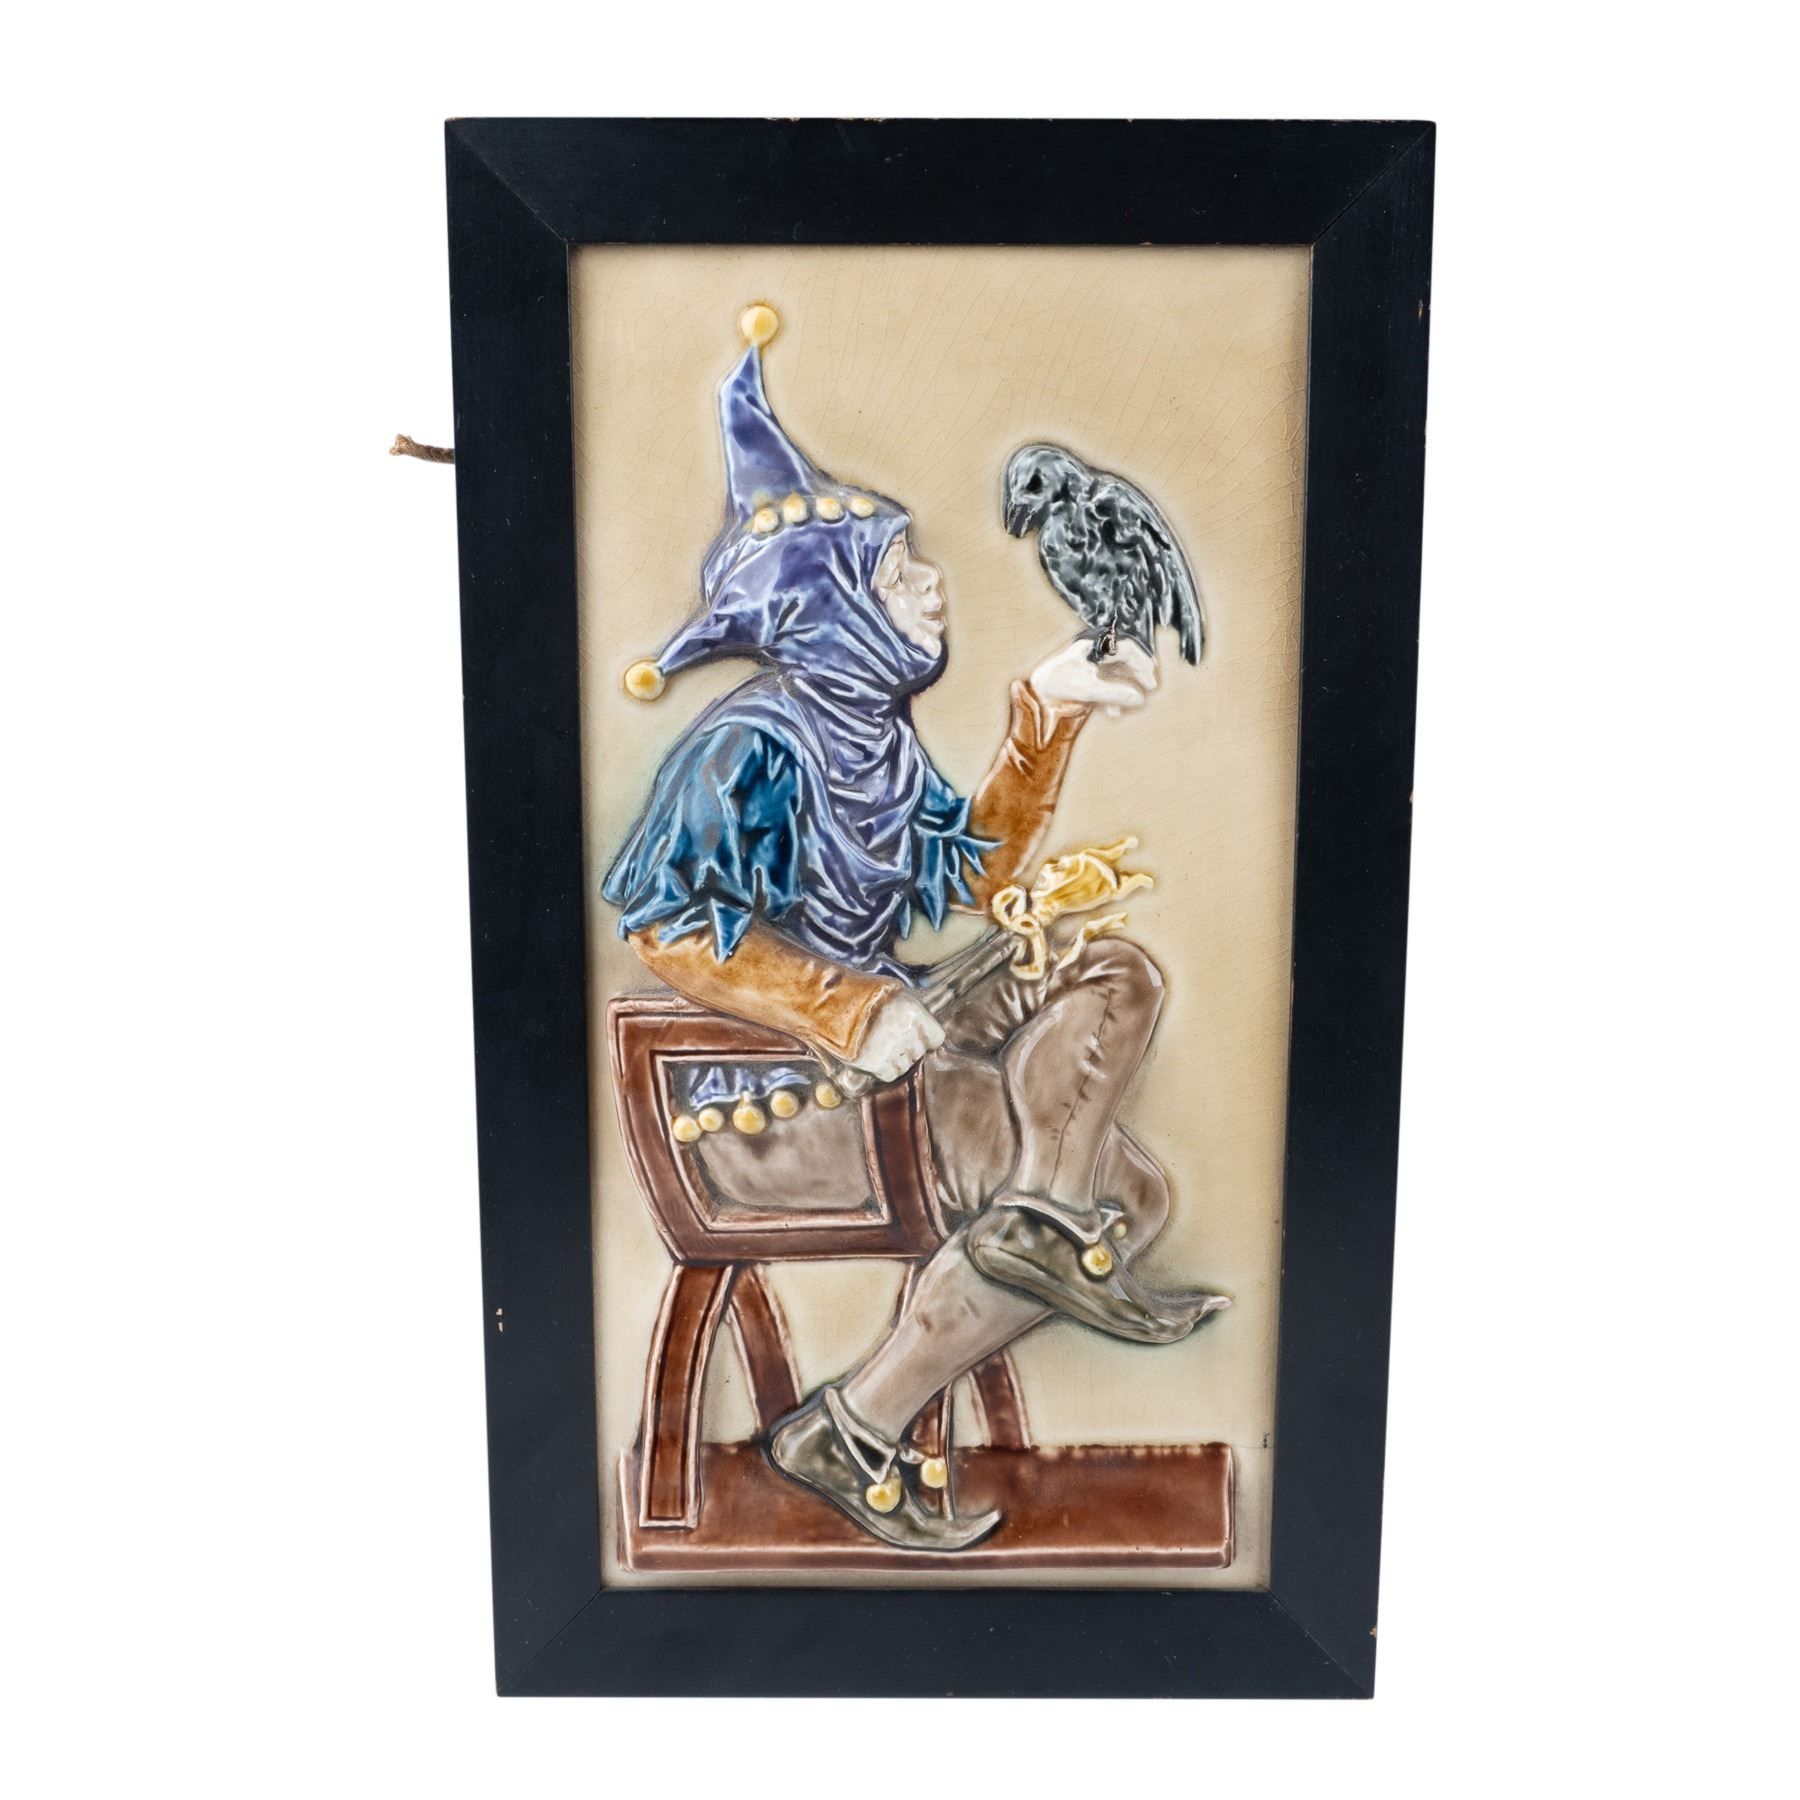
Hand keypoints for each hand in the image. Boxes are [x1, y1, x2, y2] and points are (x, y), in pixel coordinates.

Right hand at [849, 990, 944, 1082]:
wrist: (826, 1002)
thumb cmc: (860, 994)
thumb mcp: (892, 993)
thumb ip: (911, 1014)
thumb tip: (926, 1033)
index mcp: (913, 1011)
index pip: (936, 1038)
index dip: (926, 1038)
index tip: (917, 1037)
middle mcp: (905, 1032)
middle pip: (919, 1052)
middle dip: (908, 1047)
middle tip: (888, 1036)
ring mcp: (890, 1049)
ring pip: (905, 1066)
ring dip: (894, 1059)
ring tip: (877, 1043)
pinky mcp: (874, 1064)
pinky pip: (889, 1074)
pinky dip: (882, 1069)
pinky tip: (871, 1054)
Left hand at [1029, 638, 1158, 718]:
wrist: (1036, 692)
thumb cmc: (1058, 684)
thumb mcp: (1088, 690)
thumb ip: (1114, 694)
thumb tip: (1139, 699)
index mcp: (1094, 646)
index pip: (1126, 647)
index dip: (1141, 663)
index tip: (1149, 681)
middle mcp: (1093, 651)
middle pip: (1123, 657)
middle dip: (1137, 673)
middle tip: (1150, 686)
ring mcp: (1090, 664)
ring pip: (1116, 671)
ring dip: (1125, 686)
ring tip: (1135, 702)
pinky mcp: (1085, 676)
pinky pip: (1105, 682)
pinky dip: (1111, 696)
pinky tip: (1113, 712)